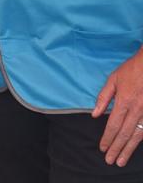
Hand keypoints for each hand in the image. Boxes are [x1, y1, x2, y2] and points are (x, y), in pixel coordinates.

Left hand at [92, 49, 142, 166]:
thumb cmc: (131, 71)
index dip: (107, 138)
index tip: (102, 148)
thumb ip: (103, 98)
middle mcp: (137, 111)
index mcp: (124, 102)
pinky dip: (139, 141)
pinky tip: (134, 148)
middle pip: (125, 134)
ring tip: (121, 161)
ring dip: (128, 150)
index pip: (113, 125)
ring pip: (137, 136)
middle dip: (116, 149)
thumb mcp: (113, 80)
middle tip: (110, 161)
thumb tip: (95, 114)